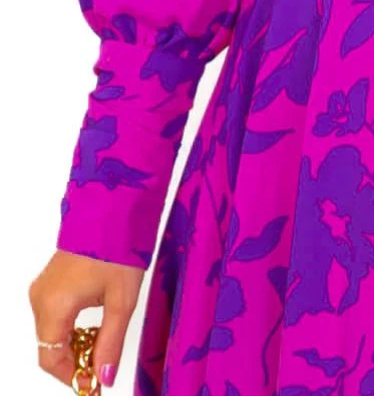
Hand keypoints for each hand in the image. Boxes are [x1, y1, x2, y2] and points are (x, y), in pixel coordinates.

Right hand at [29, 249, 143, 387]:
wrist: (114, 206)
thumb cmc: (118, 246)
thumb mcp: (122, 300)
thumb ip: (111, 342)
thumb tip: (103, 376)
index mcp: (53, 305)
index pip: (51, 359)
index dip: (72, 376)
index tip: (94, 383)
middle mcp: (41, 298)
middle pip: (49, 347)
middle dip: (75, 360)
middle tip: (103, 364)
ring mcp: (43, 287)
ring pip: (51, 332)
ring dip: (74, 344)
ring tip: (104, 342)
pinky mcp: (50, 280)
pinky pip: (53, 314)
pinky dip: (71, 326)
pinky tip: (95, 324)